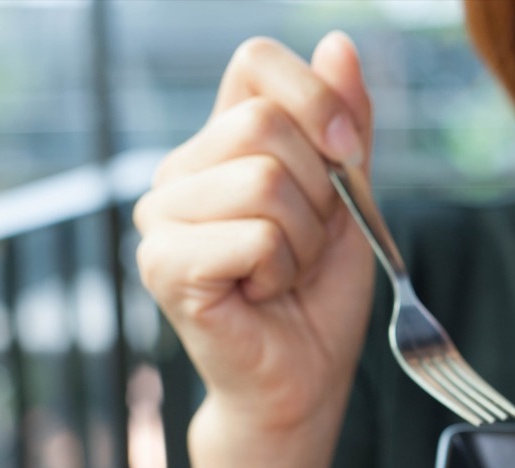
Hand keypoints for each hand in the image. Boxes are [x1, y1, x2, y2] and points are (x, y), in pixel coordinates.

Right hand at [134, 32, 374, 435]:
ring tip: (285, 273)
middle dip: (320, 193)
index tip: (349, 153)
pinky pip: (255, 235)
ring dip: (304, 240)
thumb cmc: (320, 295)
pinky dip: (282, 270)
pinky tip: (263, 294)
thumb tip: (339, 42)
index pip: (254, 61)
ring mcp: (163, 217)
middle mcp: (182, 170)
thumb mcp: (350, 199)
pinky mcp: (165, 264)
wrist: (304, 377)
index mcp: (223, 144)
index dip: (315, 96)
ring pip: (265, 182)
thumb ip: (344, 126)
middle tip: (308, 243)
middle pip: (266, 125)